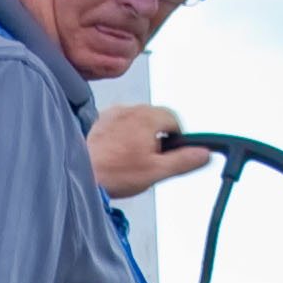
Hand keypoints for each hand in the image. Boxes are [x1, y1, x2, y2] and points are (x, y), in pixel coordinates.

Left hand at [88, 103, 212, 198]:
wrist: (79, 174)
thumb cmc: (112, 173)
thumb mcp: (156, 171)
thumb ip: (184, 161)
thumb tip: (204, 154)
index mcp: (147, 116)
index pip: (174, 119)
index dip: (176, 138)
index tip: (170, 152)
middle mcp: (130, 109)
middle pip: (155, 118)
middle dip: (157, 137)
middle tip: (149, 160)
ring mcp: (112, 113)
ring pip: (136, 121)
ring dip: (138, 136)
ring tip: (129, 159)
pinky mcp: (98, 121)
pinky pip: (118, 125)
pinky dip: (121, 136)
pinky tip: (115, 154)